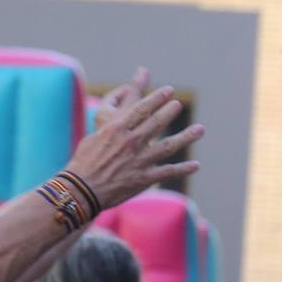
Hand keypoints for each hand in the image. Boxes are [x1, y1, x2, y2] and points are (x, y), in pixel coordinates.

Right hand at [64, 73, 203, 210]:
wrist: (81, 190)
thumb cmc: (82, 163)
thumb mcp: (93, 138)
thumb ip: (109, 129)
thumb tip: (116, 122)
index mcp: (118, 128)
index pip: (142, 109)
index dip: (157, 98)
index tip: (168, 91)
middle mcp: (132, 141)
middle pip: (157, 123)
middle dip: (169, 111)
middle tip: (177, 105)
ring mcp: (140, 160)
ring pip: (169, 146)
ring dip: (186, 137)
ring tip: (200, 129)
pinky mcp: (144, 178)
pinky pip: (167, 172)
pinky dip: (182, 169)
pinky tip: (196, 165)